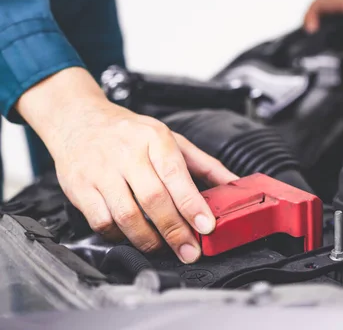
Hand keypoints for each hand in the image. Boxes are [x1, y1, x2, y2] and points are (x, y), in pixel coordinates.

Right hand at [16, 67, 237, 262]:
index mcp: (154, 139)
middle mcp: (127, 153)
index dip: (191, 204)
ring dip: (147, 239)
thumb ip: (205, 164)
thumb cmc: (130, 133)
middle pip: (153, 199)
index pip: (175, 174)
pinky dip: (118, 236)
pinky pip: (101, 221)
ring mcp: (101, 171)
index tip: (205, 226)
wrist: (78, 120)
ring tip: (163, 248)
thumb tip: (236, 184)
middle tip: (188, 250)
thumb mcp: (172, 139)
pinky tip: (131, 237)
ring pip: (126, 215)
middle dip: (174, 231)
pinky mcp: (80, 188)